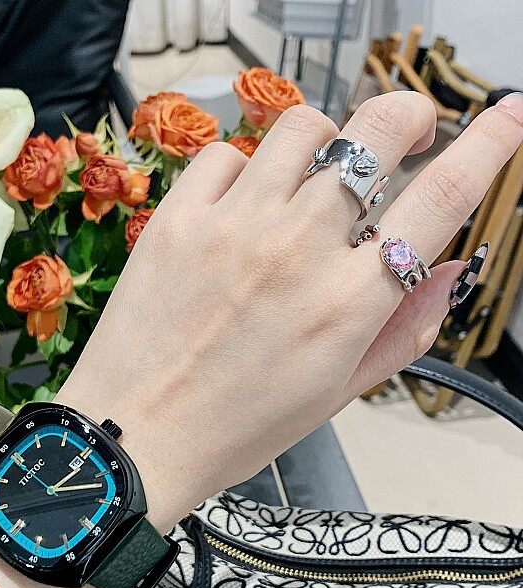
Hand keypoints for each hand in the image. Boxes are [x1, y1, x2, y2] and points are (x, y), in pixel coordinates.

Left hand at [56, 92, 522, 530]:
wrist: (136, 436)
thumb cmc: (235, 428)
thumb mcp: (336, 394)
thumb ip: (403, 330)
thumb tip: (446, 269)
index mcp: (348, 303)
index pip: (443, 199)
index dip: (489, 145)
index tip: (506, 118)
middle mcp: (297, 251)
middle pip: (377, 132)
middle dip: (407, 116)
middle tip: (405, 133)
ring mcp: (232, 227)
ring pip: (301, 128)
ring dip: (323, 143)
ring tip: (310, 178)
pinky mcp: (176, 220)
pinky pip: (224, 154)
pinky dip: (242, 170)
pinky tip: (239, 207)